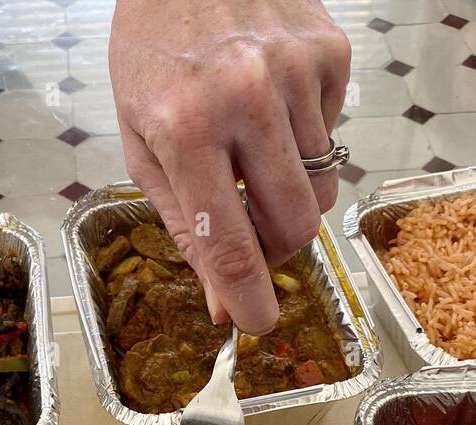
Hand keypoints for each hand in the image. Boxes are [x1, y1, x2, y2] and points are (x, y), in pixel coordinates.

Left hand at [109, 0, 349, 333]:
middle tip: (253, 233)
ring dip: (288, 190)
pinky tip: (272, 106)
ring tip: (252, 149)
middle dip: (277, 248)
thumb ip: (184, 223)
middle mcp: (247, 99)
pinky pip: (332, 137)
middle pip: (293, 225)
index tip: (258, 324)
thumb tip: (224, 298)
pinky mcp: (331, 54)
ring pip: (320, 188)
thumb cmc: (155, 49)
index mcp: (185, 128)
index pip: (229, 242)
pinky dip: (304, 140)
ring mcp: (297, 74)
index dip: (249, 297)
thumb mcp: (143, 140)